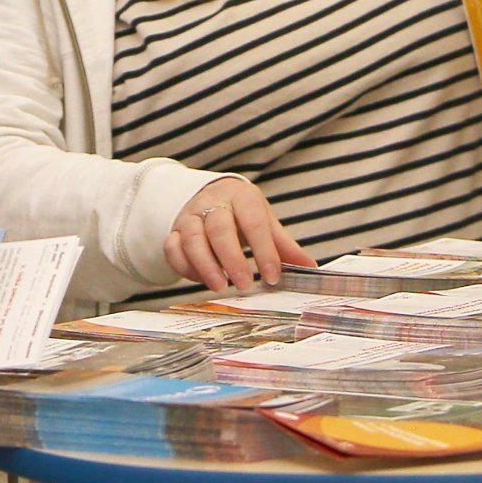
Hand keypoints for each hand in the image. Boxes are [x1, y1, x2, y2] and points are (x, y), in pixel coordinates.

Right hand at [164, 176, 313, 291]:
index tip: (273, 276)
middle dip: (231, 258)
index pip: (254, 222)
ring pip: (192, 237)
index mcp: (241, 197)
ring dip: (205, 264)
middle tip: (244, 284)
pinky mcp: (173, 231)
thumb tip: (310, 267)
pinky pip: (172, 248)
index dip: (264, 250)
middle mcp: (213, 203)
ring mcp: (190, 216)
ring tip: (221, 286)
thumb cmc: (242, 213)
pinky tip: (200, 280)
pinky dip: (184, 266)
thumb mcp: (265, 221)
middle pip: (219, 227)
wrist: (210, 196)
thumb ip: (283, 245)